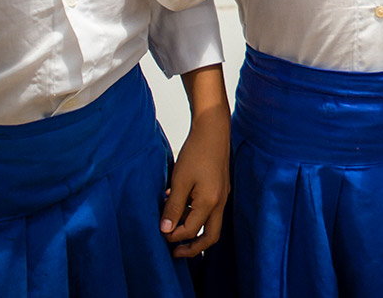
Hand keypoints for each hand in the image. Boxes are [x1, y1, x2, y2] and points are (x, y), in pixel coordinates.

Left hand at [161, 101, 229, 257]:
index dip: (174, 236)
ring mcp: (223, 196)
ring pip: (212, 224)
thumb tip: (166, 230)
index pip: (191, 231)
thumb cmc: (196, 152)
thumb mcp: (180, 181)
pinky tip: (182, 208)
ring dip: (194, 231)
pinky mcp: (221, 189)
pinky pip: (211, 211)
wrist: (214, 130)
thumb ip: (173, 207)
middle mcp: (220, 202)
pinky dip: (197, 217)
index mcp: (210, 202)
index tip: (160, 234)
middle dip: (193, 248)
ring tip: (175, 229)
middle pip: (211, 237)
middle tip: (175, 252)